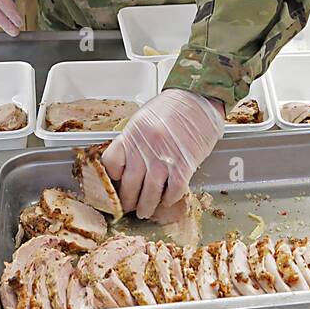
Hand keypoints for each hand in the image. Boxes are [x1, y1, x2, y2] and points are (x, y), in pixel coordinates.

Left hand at [102, 89, 224, 218]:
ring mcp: (164, 157)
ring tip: (145, 212)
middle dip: (127, 201)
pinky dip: (169, 199)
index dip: (111, 179)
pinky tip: (167, 200)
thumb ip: (135, 141)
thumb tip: (128, 164)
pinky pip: (173, 190)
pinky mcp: (185, 164)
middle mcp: (145, 147)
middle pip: (129, 184)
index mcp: (132, 134)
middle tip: (128, 207)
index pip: (111, 164)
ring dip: (146, 206)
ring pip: (149, 193)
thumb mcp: (144, 119)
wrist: (198, 97)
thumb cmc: (173, 106)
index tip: (114, 186)